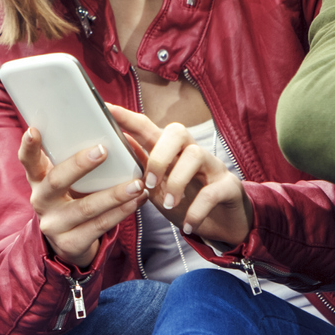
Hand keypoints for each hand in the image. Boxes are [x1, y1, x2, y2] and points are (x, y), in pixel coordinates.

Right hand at [17, 126, 146, 268]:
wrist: (70, 243)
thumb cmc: (73, 200)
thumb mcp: (65, 182)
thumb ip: (71, 161)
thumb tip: (101, 130)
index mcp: (38, 181)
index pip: (28, 161)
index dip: (29, 147)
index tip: (33, 130)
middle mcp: (41, 202)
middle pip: (56, 181)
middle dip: (79, 165)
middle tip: (102, 150)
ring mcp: (54, 225)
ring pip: (86, 207)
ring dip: (114, 194)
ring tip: (137, 183)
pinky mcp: (71, 243)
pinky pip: (100, 225)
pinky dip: (122, 211)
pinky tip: (138, 200)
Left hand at [111, 107, 252, 245]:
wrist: (224, 225)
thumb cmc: (187, 201)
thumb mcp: (158, 186)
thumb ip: (141, 167)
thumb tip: (118, 144)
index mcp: (171, 151)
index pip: (147, 127)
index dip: (127, 118)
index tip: (105, 109)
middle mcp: (192, 152)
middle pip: (177, 132)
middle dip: (159, 155)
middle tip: (149, 183)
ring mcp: (213, 167)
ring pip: (196, 154)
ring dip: (177, 182)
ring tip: (170, 204)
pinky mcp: (229, 186)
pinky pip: (212, 191)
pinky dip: (197, 210)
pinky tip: (187, 225)